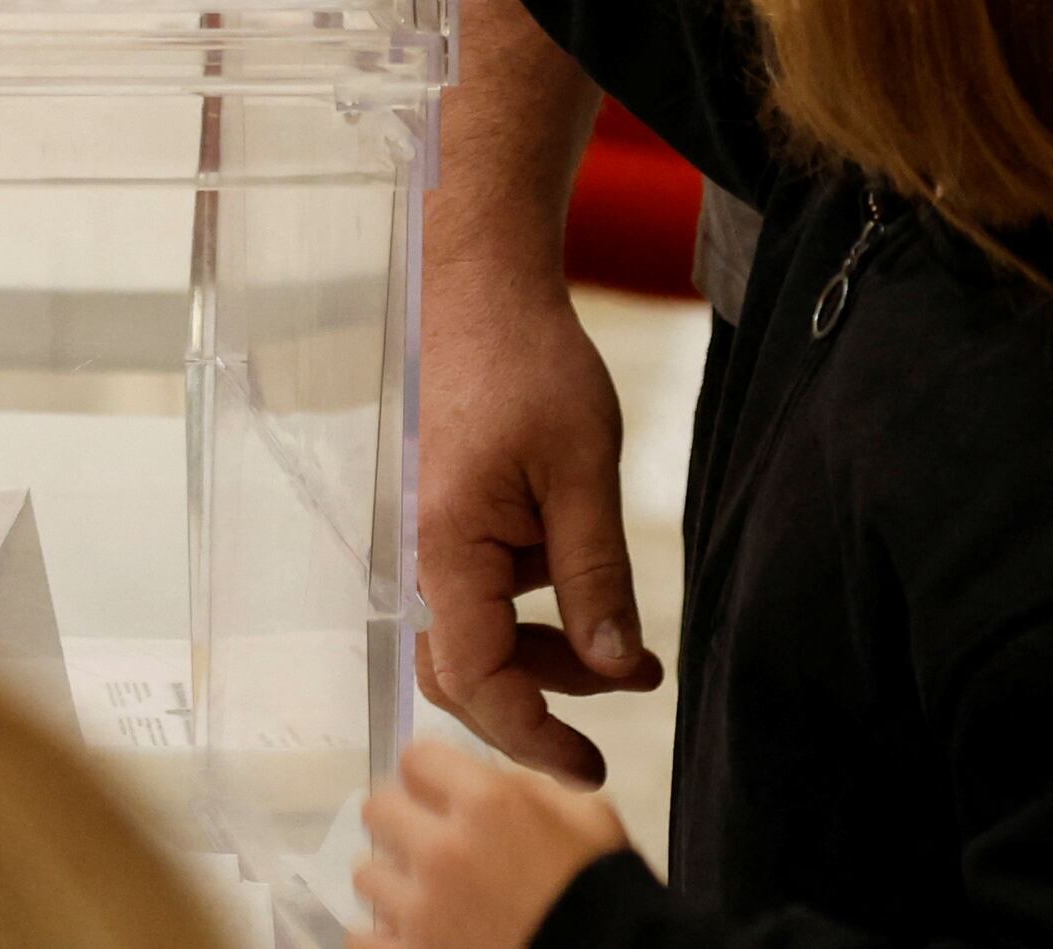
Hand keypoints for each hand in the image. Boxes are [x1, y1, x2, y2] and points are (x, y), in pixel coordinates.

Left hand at [353, 743, 630, 948]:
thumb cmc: (604, 898)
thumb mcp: (590, 821)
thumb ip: (533, 788)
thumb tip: (495, 780)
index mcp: (489, 806)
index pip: (416, 758)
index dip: (429, 775)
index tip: (438, 791)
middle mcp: (444, 852)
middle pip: (378, 808)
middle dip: (403, 820)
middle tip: (428, 842)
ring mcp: (422, 911)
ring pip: (366, 873)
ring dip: (394, 881)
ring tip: (427, 896)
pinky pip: (361, 934)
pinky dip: (382, 934)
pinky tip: (412, 933)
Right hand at [415, 245, 655, 776]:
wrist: (480, 286)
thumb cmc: (527, 363)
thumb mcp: (584, 470)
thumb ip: (596, 576)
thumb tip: (615, 667)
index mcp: (446, 547)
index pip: (478, 679)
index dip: (534, 733)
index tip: (590, 766)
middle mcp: (420, 554)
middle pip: (465, 675)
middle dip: (547, 703)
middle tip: (629, 705)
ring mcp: (430, 539)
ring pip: (476, 639)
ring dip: (549, 660)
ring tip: (632, 658)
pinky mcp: (447, 522)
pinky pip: (480, 598)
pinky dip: (535, 617)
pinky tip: (589, 602)